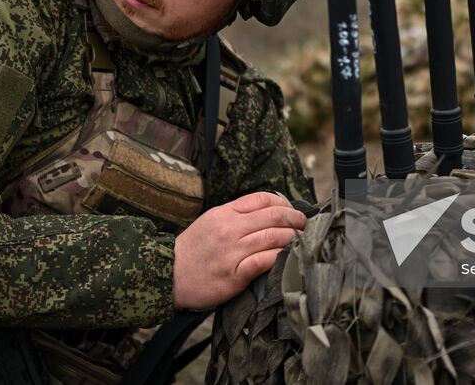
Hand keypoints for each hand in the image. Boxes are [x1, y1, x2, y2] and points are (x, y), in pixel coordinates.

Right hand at [172, 191, 305, 309]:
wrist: (169, 275)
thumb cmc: (193, 250)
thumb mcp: (211, 221)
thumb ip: (237, 214)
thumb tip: (268, 211)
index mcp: (225, 213)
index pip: (262, 199)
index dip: (284, 203)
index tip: (293, 211)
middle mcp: (230, 229)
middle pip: (273, 216)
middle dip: (295, 219)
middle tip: (306, 225)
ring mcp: (232, 252)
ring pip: (273, 237)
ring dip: (293, 238)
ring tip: (301, 242)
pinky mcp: (234, 275)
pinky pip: (264, 261)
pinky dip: (280, 258)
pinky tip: (288, 258)